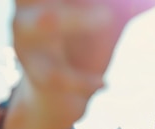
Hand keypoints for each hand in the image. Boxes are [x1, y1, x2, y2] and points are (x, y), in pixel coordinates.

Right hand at [7, 0, 154, 128]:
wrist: (61, 93)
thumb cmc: (84, 44)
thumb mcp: (110, 19)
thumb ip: (127, 6)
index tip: (108, 1)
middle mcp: (30, 9)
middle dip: (74, 2)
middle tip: (106, 4)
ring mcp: (27, 40)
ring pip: (45, 21)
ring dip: (75, 17)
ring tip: (106, 16)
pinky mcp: (33, 72)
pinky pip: (55, 75)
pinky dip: (81, 80)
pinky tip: (103, 84)